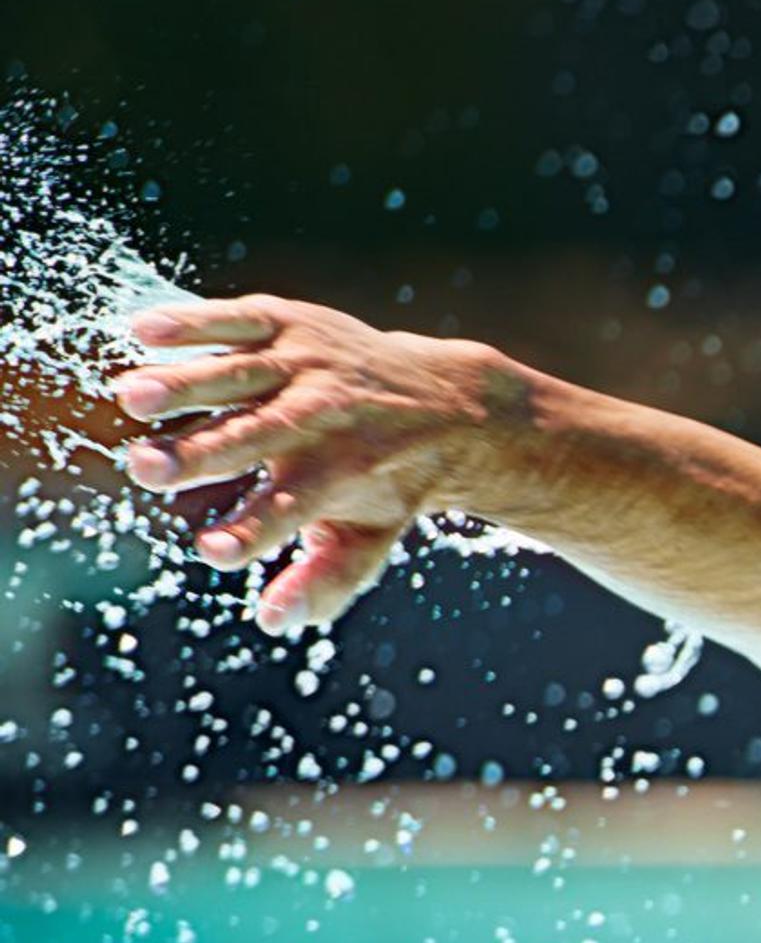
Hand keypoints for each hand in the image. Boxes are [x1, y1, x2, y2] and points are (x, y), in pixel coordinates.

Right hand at [115, 295, 521, 636]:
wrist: (447, 400)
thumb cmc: (393, 480)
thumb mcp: (372, 535)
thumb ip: (325, 580)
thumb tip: (273, 623)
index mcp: (341, 474)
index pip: (290, 510)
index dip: (253, 532)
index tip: (213, 553)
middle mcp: (325, 415)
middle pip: (255, 438)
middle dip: (201, 453)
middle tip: (143, 469)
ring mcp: (307, 364)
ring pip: (240, 374)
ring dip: (185, 384)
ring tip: (131, 397)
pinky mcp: (292, 323)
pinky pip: (241, 319)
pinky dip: (195, 321)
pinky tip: (144, 329)